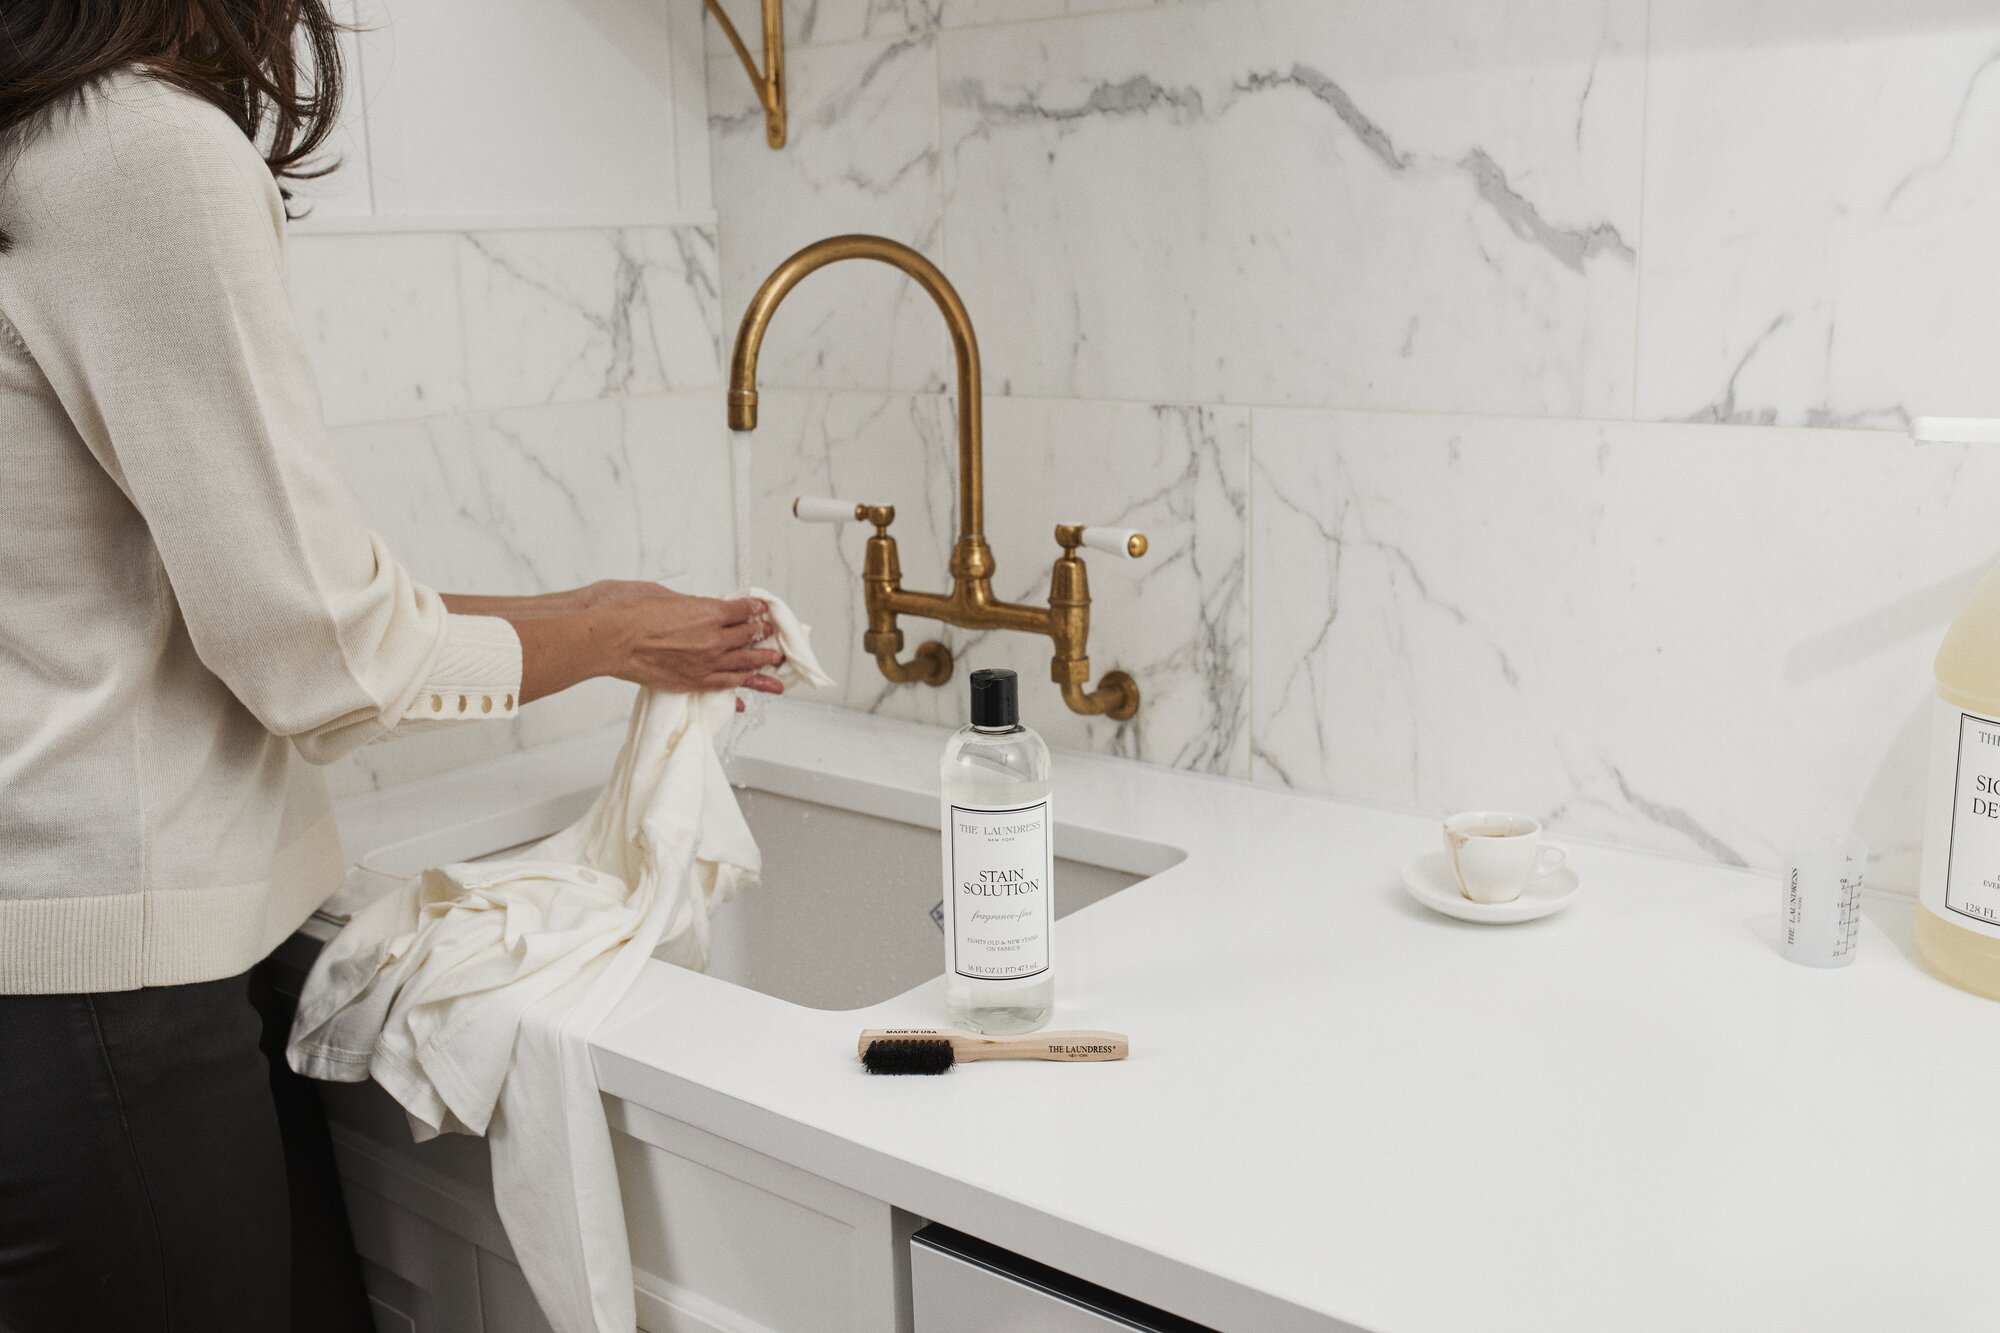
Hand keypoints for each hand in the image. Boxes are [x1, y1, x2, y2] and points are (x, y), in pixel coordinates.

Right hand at [595, 586, 786, 695]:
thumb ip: (691, 604)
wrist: (609, 637)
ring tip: (776, 667)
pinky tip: (746, 697)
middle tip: (774, 638)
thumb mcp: (668, 595)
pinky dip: (737, 690)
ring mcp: (705, 664)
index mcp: (711, 612)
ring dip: (762, 665)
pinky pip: (722, 687)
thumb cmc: (630, 609)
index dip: (756, 610)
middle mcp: (715, 640)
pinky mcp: (691, 682)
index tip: (762, 611)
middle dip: (764, 637)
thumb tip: (700, 608)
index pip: (746, 611)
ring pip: (744, 665)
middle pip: (750, 638)